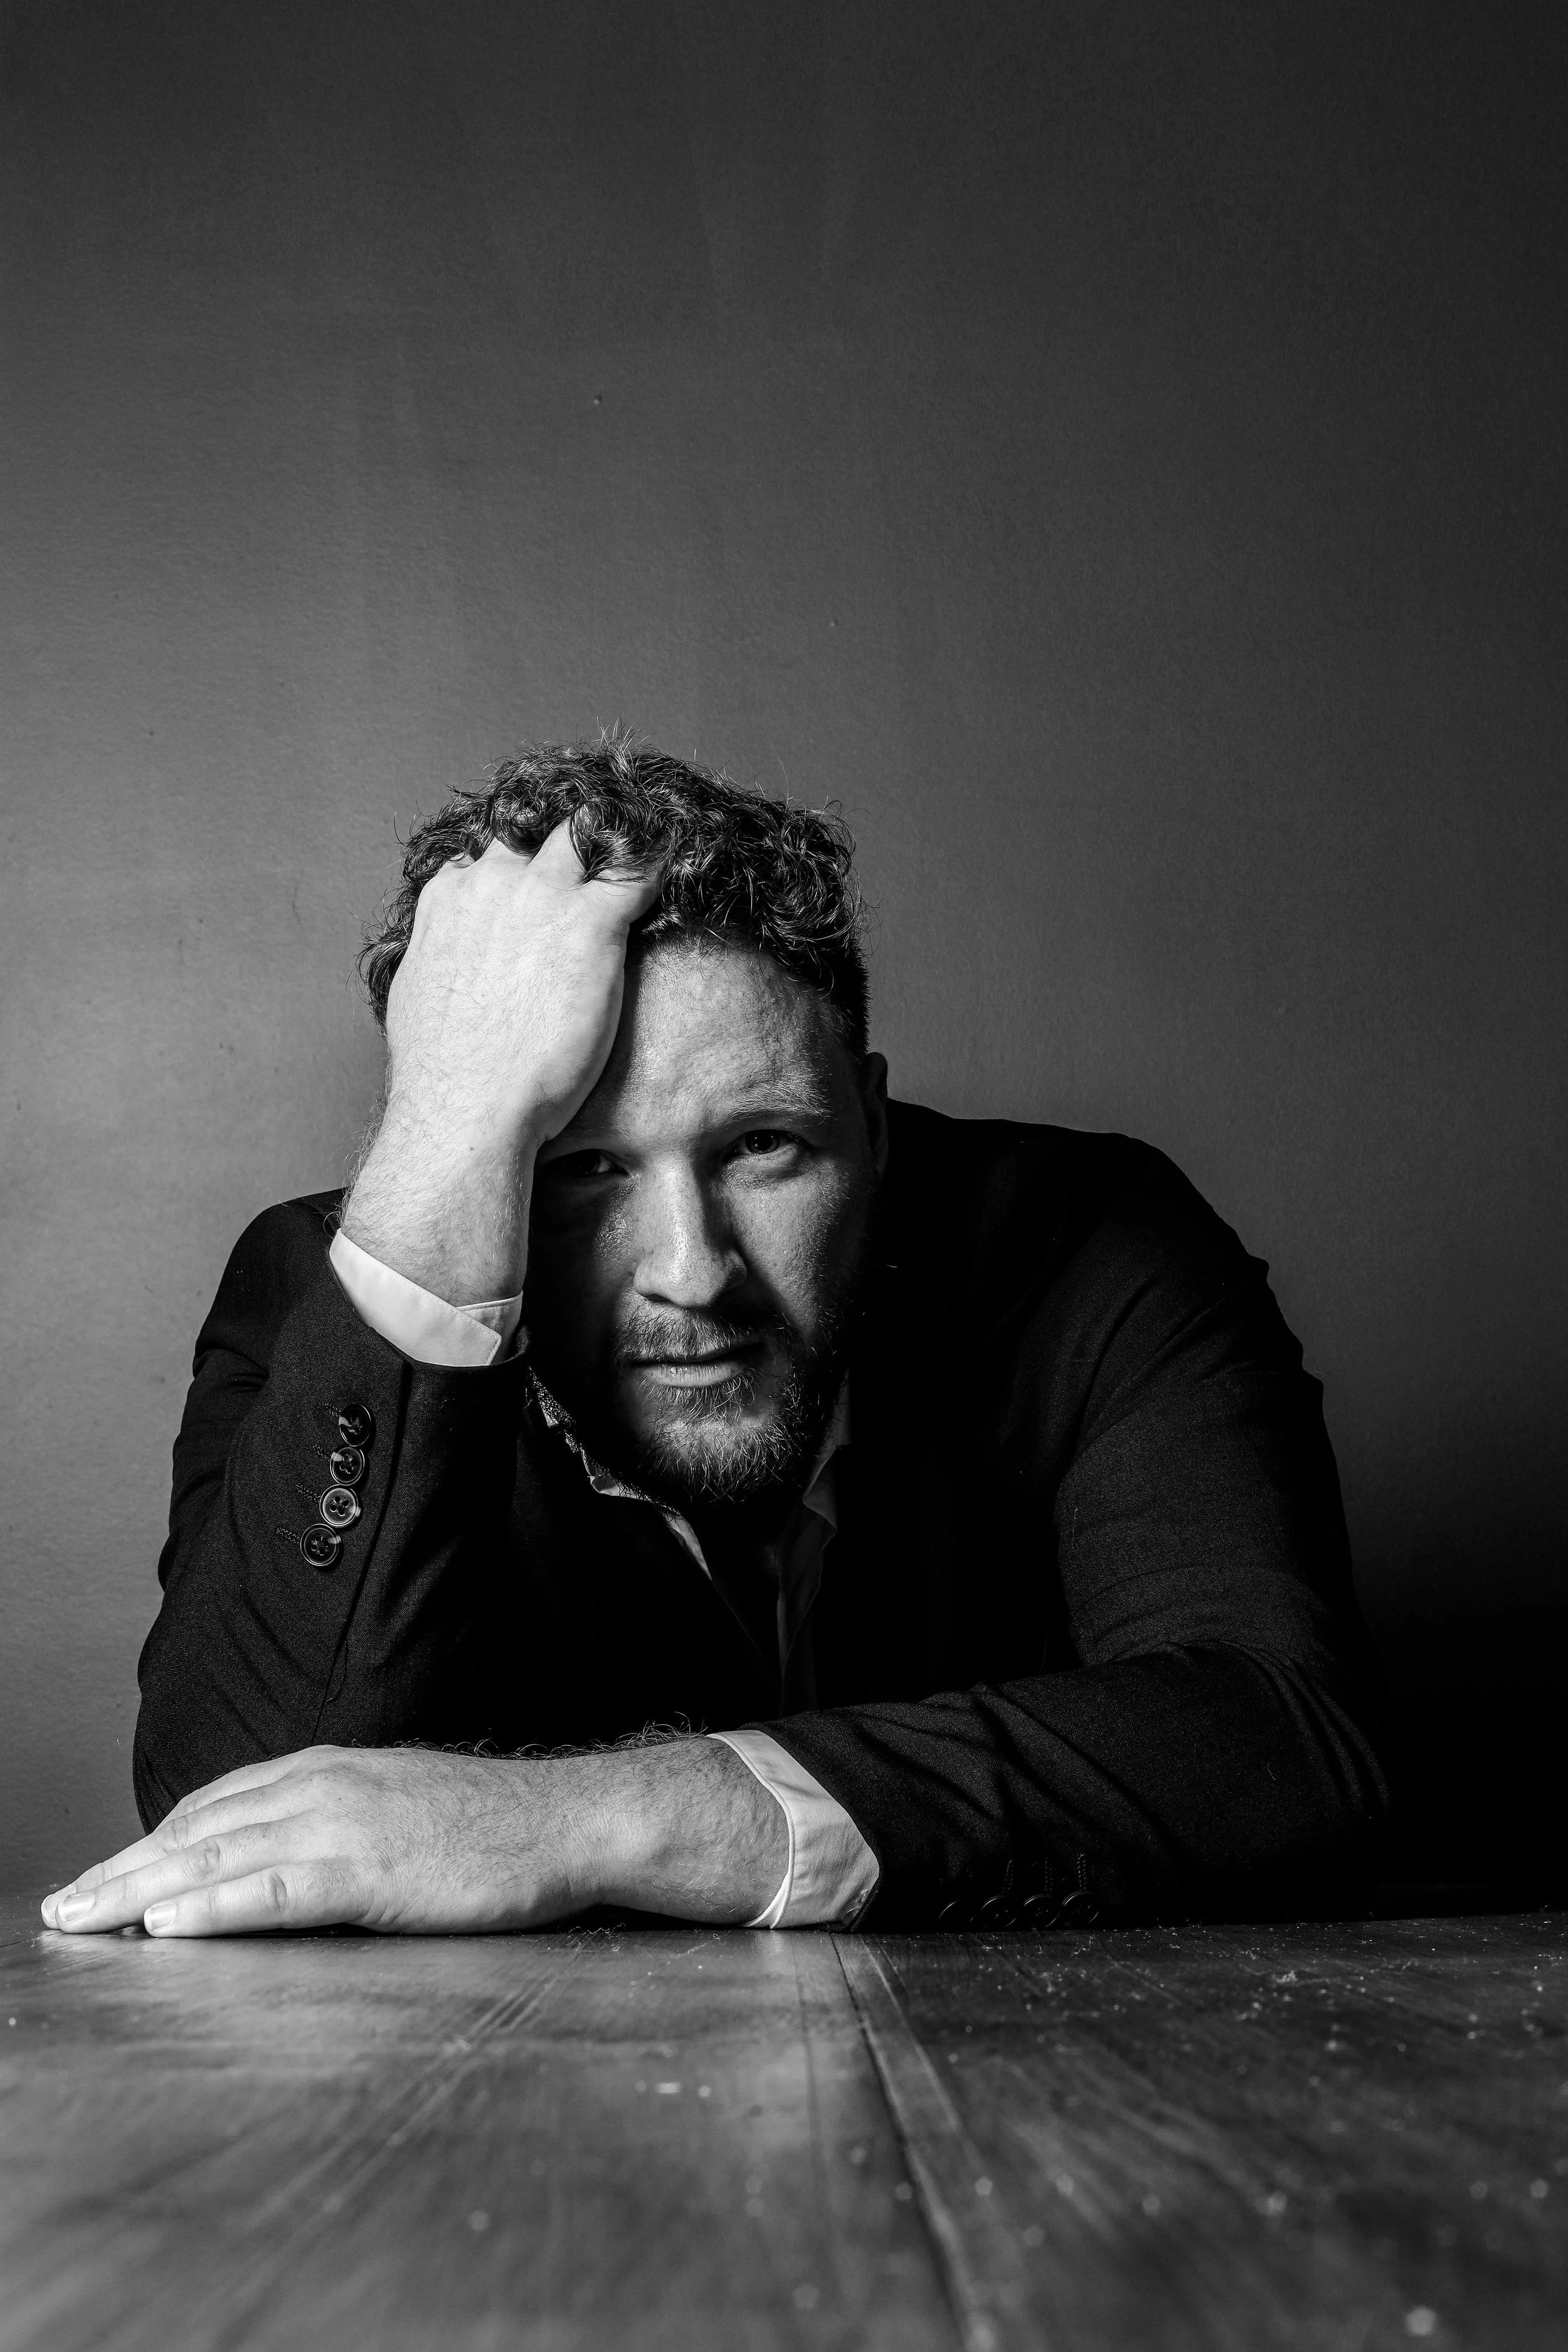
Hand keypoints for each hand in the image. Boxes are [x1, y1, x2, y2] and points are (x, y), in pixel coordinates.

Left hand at [40, 1739, 787, 1936]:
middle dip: (119, 1873)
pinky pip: (273, 1891)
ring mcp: (344, 1825)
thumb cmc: (491, 1826)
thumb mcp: (396, 1807)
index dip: (147, 1845)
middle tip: (60, 1910)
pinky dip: (212, 1908)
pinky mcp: (369, 1872)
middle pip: (195, 1832)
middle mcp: (321, 1787)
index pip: (211, 1807)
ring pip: (216, 1860)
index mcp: (327, 1770)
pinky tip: (166, 1926)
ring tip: (82, 1922)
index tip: (99, 1879)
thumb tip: (279, 1851)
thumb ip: (333, 1820)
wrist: (568, 1821)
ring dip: (138, 1893)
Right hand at [342, 825, 661, 1302]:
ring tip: (649, 851)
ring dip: (618, 842)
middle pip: (540, 832)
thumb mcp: (419, 996)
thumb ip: (441, 961)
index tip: (547, 885)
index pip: (491, 854)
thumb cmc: (441, 1073)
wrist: (465, 1108)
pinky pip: (640, 870)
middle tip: (604, 857)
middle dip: (571, 840)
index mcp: (449, 899)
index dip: (523, 867)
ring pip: (590, 833)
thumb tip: (451, 968)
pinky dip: (661, 866)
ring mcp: (543, 897)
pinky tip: (681, 871)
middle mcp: (493, 882)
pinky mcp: (592, 924)